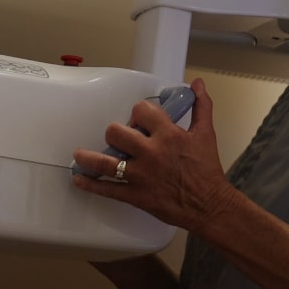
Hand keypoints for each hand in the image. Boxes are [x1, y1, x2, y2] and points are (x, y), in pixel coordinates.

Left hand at [71, 78, 234, 233]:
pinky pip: (107, 190)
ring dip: (88, 157)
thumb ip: (201, 106)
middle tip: (119, 138)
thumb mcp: (206, 133)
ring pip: (105, 162)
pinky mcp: (136, 196)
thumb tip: (198, 84)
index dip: (138, 112)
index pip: (142, 110)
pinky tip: (80, 179)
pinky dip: (90, 185)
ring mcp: (141, 176)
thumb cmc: (207, 169)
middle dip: (116, 132)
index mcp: (168, 135)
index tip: (139, 118)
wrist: (209, 204)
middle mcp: (151, 153)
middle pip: (117, 133)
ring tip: (79, 154)